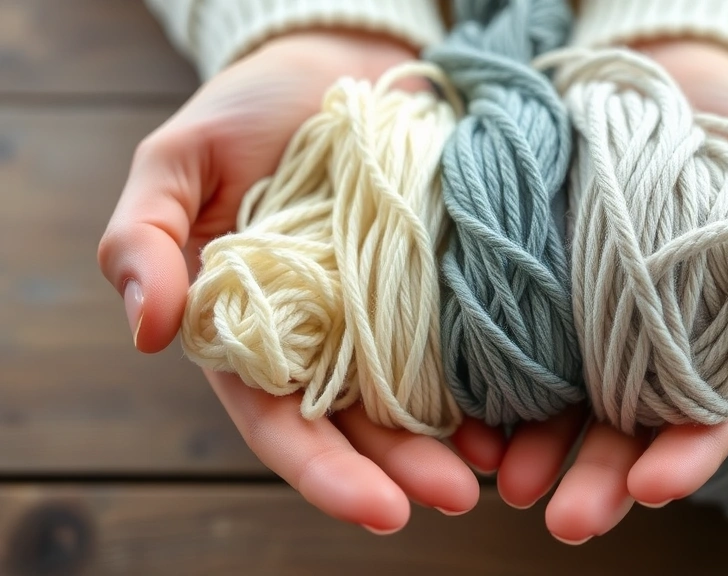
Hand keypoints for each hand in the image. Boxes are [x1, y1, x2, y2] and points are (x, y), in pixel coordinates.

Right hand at [97, 30, 505, 532]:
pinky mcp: (432, 283)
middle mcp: (323, 340)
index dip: (325, 472)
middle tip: (459, 496)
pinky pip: (459, 338)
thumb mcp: (174, 165)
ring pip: (418, 396)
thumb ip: (141, 241)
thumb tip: (142, 330)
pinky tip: (519, 400)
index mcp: (253, 334)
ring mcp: (383, 315)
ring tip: (503, 460)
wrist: (326, 70)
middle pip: (361, 426)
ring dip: (458, 438)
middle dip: (405, 469)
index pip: (281, 422)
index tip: (382, 511)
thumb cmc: (240, 117)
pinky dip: (487, 375)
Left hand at [495, 39, 727, 543]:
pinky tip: (472, 420)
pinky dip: (496, 385)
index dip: (688, 454)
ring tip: (503, 483)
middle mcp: (655, 343)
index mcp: (725, 335)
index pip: (712, 412)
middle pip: (631, 427)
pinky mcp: (547, 287)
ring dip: (537, 449)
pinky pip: (520, 341)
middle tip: (565, 520)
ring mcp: (596, 320)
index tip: (654, 485)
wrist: (674, 90)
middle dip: (601, 479)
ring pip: (568, 400)